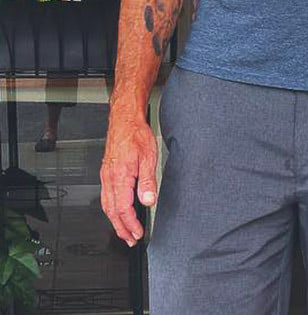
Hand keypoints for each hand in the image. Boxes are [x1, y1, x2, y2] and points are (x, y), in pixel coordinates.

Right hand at [100, 109, 157, 245]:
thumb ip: (148, 182)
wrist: (123, 120)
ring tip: (125, 232)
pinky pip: (106, 197)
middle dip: (120, 229)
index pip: (123, 209)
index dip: (130, 225)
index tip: (138, 234)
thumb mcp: (149, 157)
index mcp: (119, 177)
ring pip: (106, 206)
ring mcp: (105, 177)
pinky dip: (111, 210)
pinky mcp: (106, 174)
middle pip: (111, 212)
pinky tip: (117, 213)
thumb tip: (148, 202)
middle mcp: (108, 179)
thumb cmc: (136, 135)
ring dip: (115, 222)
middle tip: (130, 241)